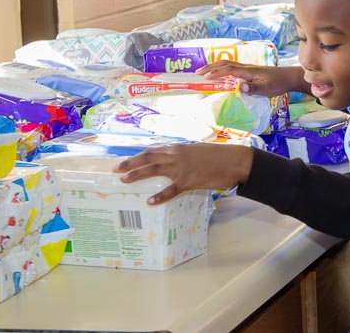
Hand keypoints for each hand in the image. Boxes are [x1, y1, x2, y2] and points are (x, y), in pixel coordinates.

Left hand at [113, 143, 253, 204]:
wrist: (234, 160)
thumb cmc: (217, 157)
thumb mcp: (196, 151)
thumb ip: (182, 156)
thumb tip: (172, 161)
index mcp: (178, 148)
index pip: (152, 151)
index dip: (137, 156)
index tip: (124, 160)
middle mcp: (176, 155)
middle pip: (148, 158)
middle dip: (130, 163)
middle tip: (115, 170)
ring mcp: (182, 168)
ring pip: (154, 170)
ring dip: (137, 175)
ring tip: (124, 180)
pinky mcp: (190, 181)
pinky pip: (171, 190)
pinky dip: (160, 196)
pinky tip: (150, 201)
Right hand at [197, 61, 307, 96]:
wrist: (289, 77)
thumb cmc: (278, 83)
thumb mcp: (267, 89)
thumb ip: (253, 88)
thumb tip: (240, 86)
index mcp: (248, 71)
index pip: (228, 70)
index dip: (216, 73)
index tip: (204, 77)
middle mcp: (246, 67)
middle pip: (225, 64)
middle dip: (211, 67)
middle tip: (198, 73)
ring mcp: (248, 68)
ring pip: (228, 64)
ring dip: (215, 67)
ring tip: (204, 72)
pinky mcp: (250, 71)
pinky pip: (232, 67)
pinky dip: (222, 68)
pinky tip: (220, 73)